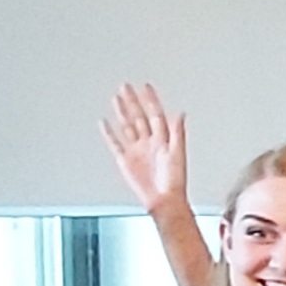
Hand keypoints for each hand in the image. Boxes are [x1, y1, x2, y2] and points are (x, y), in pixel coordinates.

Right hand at [104, 83, 189, 218]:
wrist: (163, 200)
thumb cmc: (174, 181)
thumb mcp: (178, 154)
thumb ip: (178, 132)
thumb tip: (181, 113)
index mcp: (163, 139)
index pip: (155, 114)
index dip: (151, 100)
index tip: (145, 86)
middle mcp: (149, 142)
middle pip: (138, 116)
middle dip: (132, 101)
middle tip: (126, 86)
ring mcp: (137, 150)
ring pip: (127, 125)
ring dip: (122, 111)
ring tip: (117, 97)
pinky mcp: (125, 159)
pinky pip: (115, 142)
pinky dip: (109, 132)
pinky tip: (104, 122)